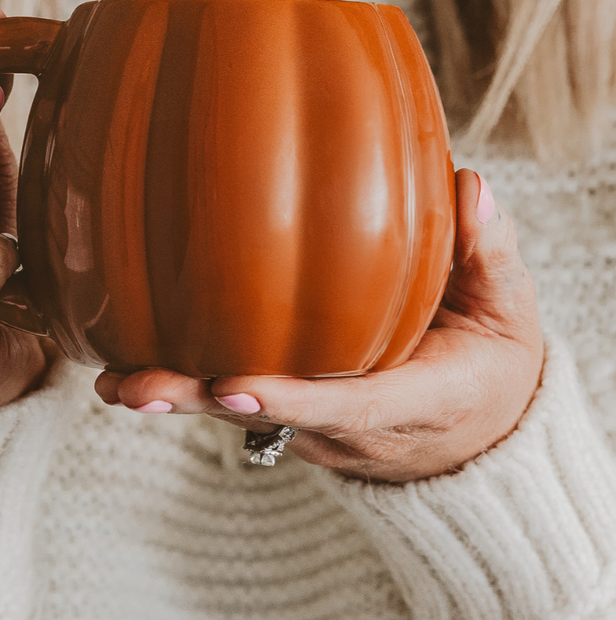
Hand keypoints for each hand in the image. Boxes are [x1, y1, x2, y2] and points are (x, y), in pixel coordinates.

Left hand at [95, 170, 544, 481]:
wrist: (479, 431)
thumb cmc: (489, 359)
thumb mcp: (510, 312)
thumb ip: (491, 253)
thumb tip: (469, 189)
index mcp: (410, 401)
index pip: (344, 404)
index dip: (287, 399)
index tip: (231, 385)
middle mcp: (348, 422)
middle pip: (266, 417)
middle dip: (199, 403)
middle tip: (134, 389)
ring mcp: (314, 422)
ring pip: (238, 411)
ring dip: (177, 395)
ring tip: (110, 378)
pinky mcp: (293, 408)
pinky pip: (235, 393)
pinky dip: (187, 377)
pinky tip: (127, 353)